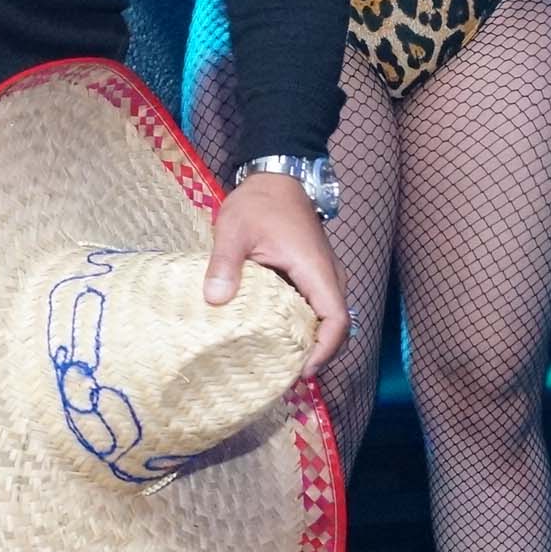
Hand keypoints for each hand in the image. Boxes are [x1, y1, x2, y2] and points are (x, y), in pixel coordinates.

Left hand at [206, 173, 346, 376]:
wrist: (275, 176)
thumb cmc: (258, 203)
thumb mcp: (233, 230)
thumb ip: (224, 264)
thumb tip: (214, 300)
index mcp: (317, 270)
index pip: (337, 321)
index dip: (324, 350)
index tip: (301, 371)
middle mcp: (329, 276)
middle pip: (334, 327)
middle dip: (315, 354)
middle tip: (283, 375)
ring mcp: (323, 275)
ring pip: (325, 318)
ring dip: (308, 340)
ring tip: (278, 361)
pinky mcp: (313, 273)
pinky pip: (314, 306)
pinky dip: (301, 324)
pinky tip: (274, 334)